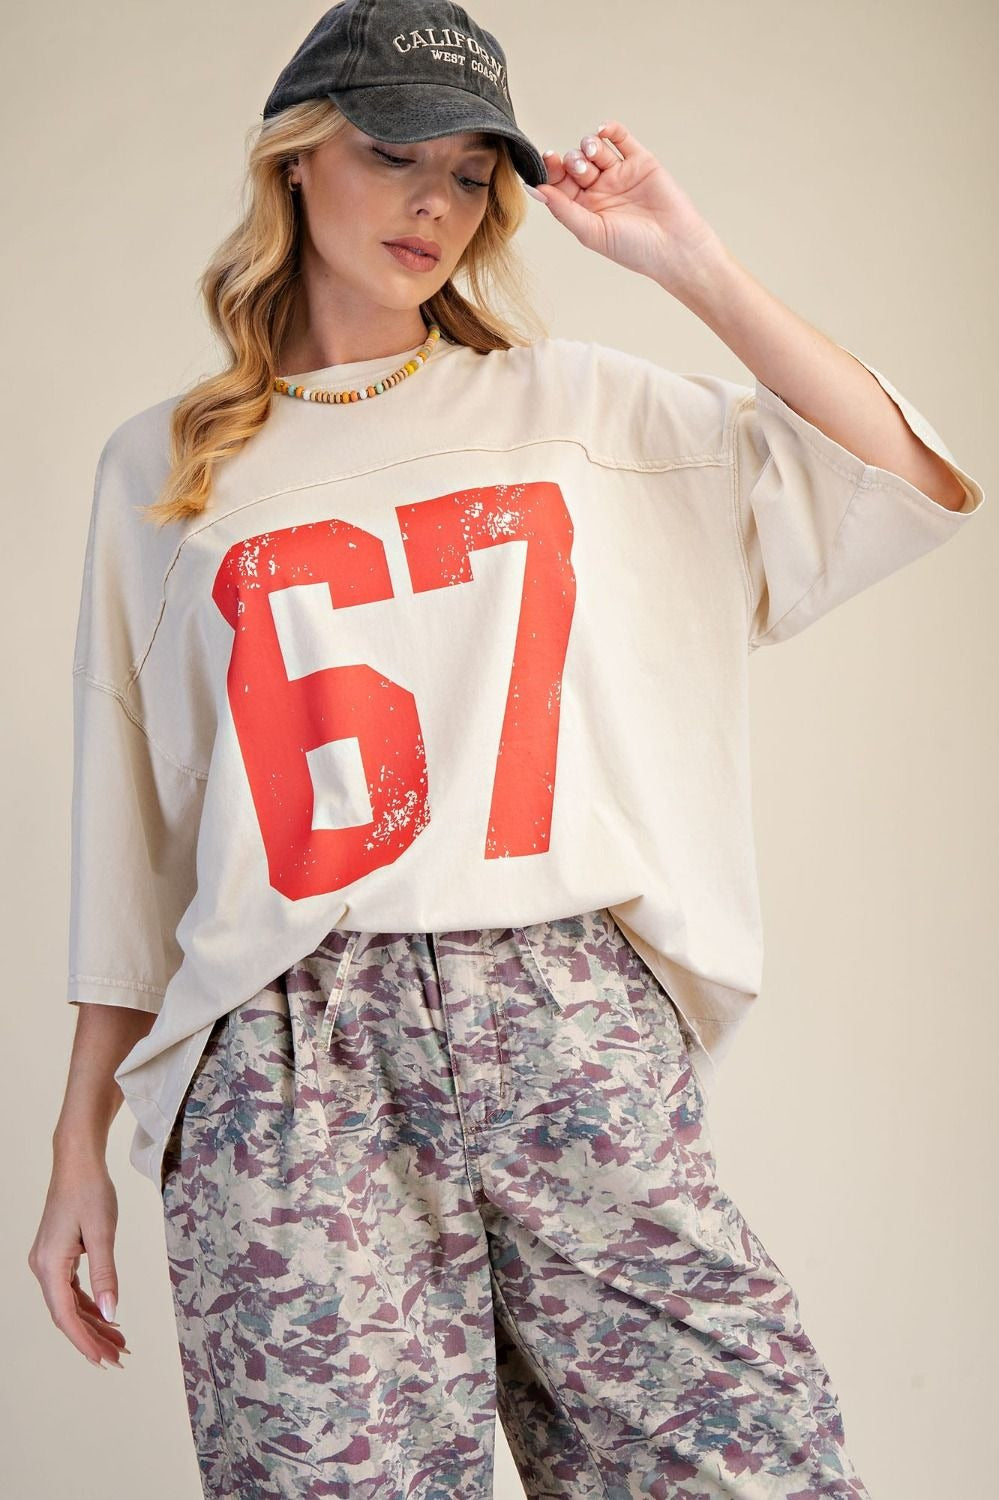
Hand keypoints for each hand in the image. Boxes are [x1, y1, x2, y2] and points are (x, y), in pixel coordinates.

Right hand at [27, 1154, 130, 1370]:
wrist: (78, 1162)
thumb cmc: (90, 1191)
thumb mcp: (103, 1232)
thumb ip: (106, 1274)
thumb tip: (111, 1313)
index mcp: (49, 1265)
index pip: (65, 1316)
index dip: (85, 1341)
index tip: (104, 1361)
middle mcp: (42, 1267)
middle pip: (66, 1314)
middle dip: (92, 1338)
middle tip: (120, 1358)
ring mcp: (48, 1262)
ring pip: (69, 1304)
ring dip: (93, 1323)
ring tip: (119, 1342)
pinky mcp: (56, 1255)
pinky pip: (71, 1289)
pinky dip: (89, 1304)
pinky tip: (107, 1315)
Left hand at [526, 119, 727, 294]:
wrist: (675, 246)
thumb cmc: (633, 248)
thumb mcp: (591, 231)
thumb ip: (562, 209)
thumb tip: (534, 189)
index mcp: (584, 209)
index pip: (559, 184)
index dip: (551, 170)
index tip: (548, 161)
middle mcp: (600, 190)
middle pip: (574, 164)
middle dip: (572, 161)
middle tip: (581, 170)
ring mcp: (619, 174)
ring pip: (594, 149)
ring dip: (587, 146)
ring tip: (592, 154)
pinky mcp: (640, 161)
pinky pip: (620, 139)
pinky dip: (610, 130)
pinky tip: (602, 131)